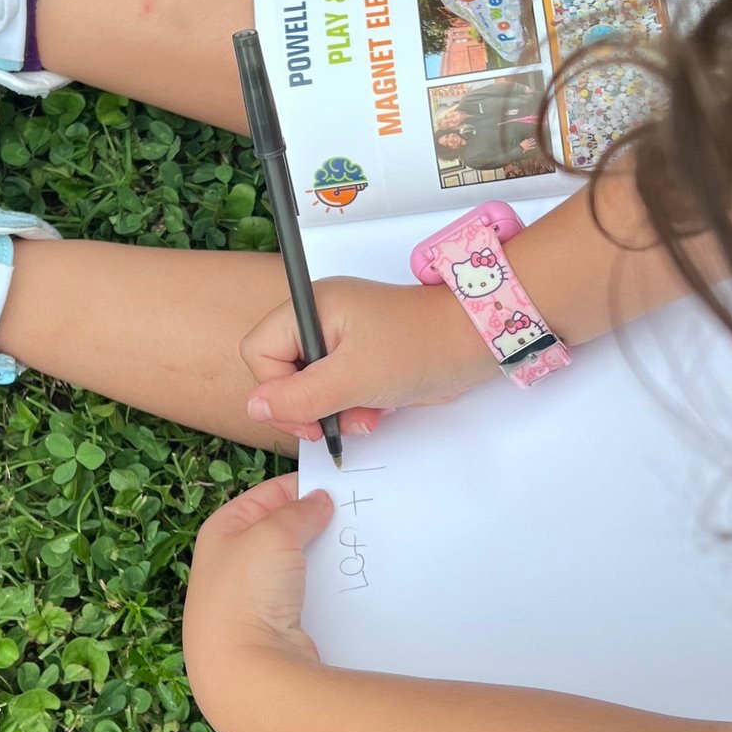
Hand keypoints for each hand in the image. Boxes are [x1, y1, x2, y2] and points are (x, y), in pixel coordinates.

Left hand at [183, 474, 333, 731]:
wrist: (245, 671)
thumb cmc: (247, 592)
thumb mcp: (273, 533)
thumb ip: (298, 512)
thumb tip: (318, 502)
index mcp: (221, 532)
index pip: (264, 496)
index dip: (298, 488)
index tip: (337, 487)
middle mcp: (230, 565)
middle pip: (279, 532)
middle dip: (312, 524)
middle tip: (352, 517)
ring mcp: (250, 600)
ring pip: (294, 567)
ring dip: (320, 559)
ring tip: (354, 549)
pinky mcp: (272, 629)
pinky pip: (303, 599)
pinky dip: (323, 590)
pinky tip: (347, 586)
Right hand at [240, 276, 490, 441]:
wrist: (476, 344)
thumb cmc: (418, 347)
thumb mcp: (351, 378)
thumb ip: (298, 396)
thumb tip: (255, 407)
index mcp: (312, 308)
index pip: (260, 352)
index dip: (274, 389)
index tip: (306, 415)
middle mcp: (322, 320)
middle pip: (282, 373)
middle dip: (308, 405)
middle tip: (333, 423)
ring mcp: (344, 340)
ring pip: (311, 388)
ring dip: (334, 412)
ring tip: (365, 417)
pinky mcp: (365, 359)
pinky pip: (339, 392)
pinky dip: (353, 408)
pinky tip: (376, 412)